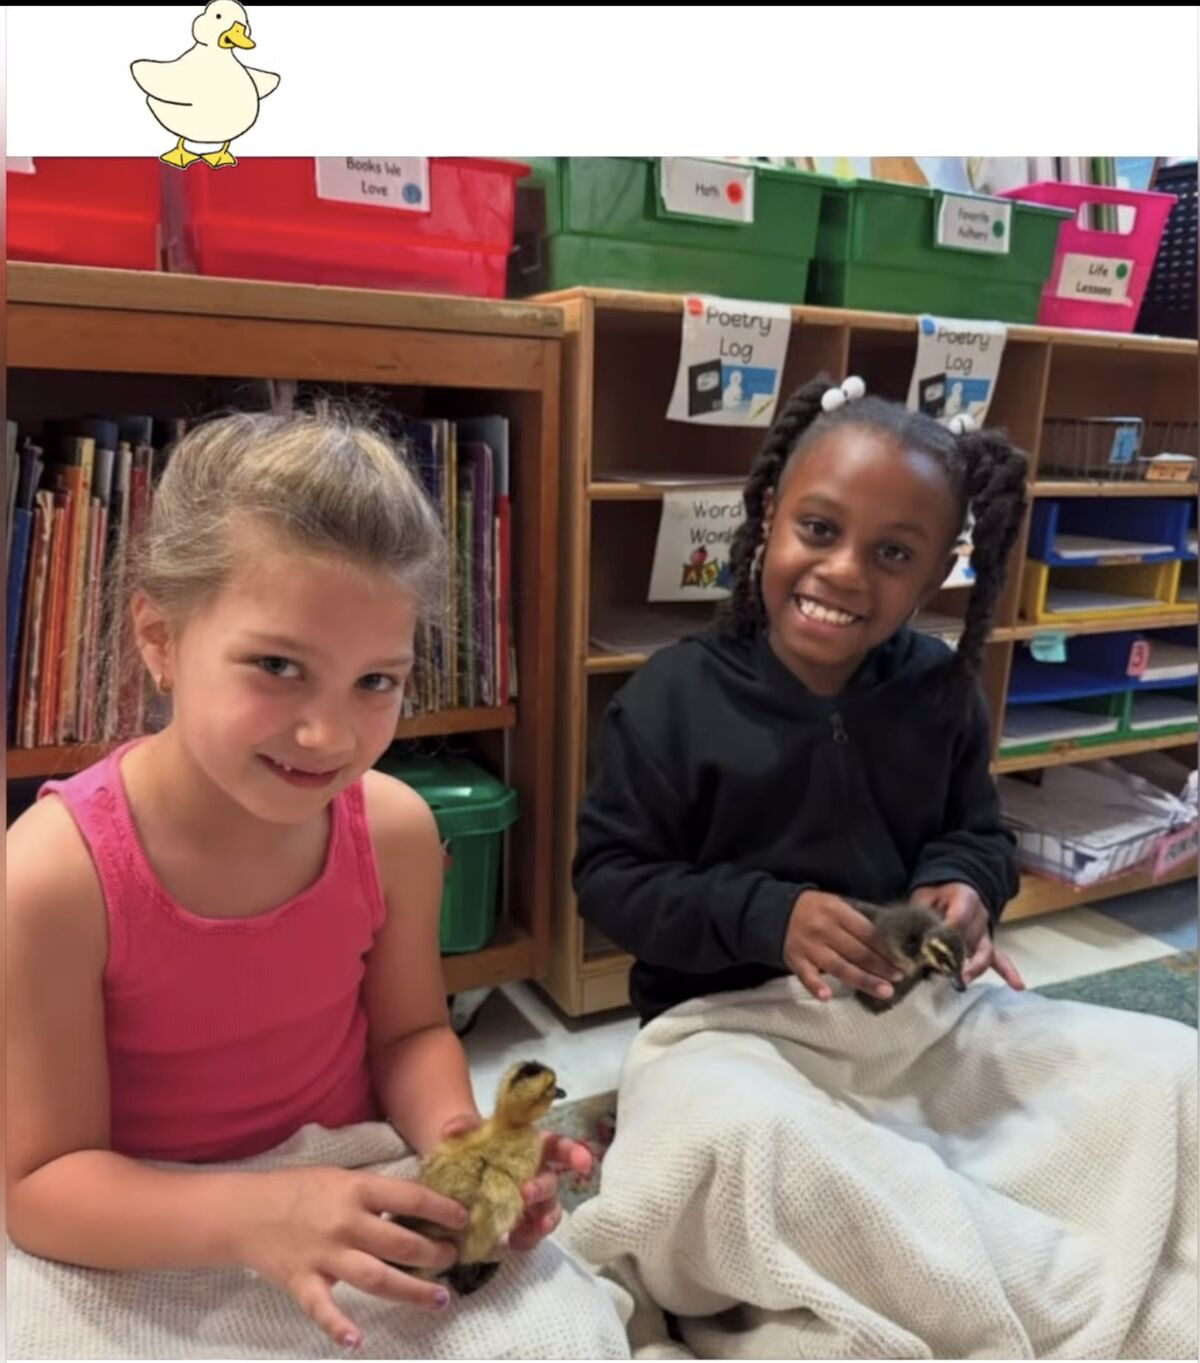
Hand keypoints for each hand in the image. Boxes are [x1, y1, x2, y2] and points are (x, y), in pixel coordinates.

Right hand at [237, 1166, 468, 1349]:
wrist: (245, 1210)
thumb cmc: (298, 1190)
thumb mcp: (341, 1178)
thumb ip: (375, 1194)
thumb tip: (418, 1206)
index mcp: (357, 1190)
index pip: (411, 1199)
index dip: (443, 1210)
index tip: (464, 1219)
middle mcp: (345, 1222)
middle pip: (401, 1244)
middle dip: (435, 1253)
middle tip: (453, 1258)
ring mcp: (324, 1255)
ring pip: (376, 1278)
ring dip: (412, 1291)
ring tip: (440, 1297)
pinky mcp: (302, 1282)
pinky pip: (323, 1309)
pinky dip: (338, 1326)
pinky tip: (357, 1341)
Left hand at [439, 1116, 591, 1250]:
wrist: (457, 1172)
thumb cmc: (473, 1146)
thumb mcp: (466, 1131)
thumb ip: (462, 1126)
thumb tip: (452, 1129)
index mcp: (531, 1145)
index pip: (558, 1146)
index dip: (574, 1153)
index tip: (583, 1161)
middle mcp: (538, 1172)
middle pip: (551, 1181)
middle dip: (543, 1187)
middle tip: (526, 1193)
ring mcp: (532, 1201)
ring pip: (549, 1211)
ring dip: (546, 1219)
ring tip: (536, 1227)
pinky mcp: (522, 1223)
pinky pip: (532, 1234)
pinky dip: (527, 1239)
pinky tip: (514, 1242)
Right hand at [784, 889, 905, 1003]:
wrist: (774, 911)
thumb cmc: (813, 909)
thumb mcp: (834, 903)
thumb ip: (857, 918)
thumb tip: (889, 937)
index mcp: (836, 911)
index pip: (867, 932)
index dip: (886, 947)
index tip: (903, 958)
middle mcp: (823, 928)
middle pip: (857, 951)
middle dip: (881, 966)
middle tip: (900, 977)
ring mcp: (808, 946)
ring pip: (839, 966)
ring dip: (863, 980)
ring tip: (884, 991)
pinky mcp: (795, 960)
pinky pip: (806, 975)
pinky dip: (815, 985)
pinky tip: (826, 996)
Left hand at [910, 883, 1024, 989]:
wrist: (951, 887)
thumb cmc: (936, 893)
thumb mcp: (925, 896)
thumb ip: (923, 914)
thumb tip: (921, 939)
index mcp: (966, 899)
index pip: (959, 919)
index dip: (945, 934)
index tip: (931, 946)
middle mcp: (981, 916)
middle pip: (971, 939)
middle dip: (955, 955)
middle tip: (938, 967)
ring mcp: (985, 931)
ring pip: (985, 951)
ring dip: (975, 967)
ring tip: (964, 979)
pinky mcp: (986, 943)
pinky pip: (999, 958)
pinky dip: (1008, 972)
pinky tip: (1018, 985)